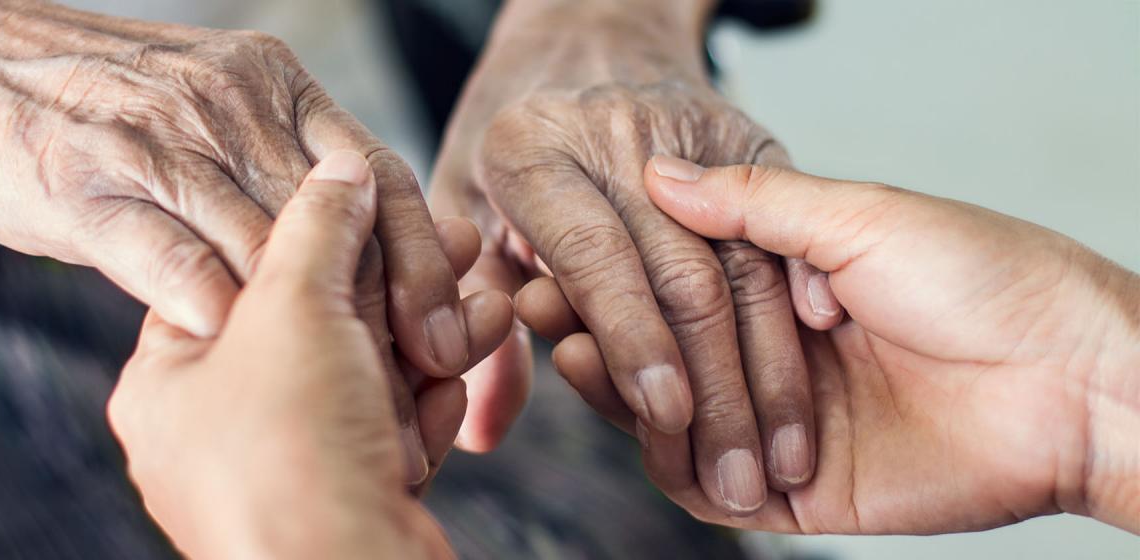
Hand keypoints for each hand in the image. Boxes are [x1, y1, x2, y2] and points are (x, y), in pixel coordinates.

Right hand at [0, 1, 472, 381]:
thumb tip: (363, 259)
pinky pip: (169, 258)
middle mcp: (230, 105)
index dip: (423, 258)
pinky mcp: (89, 185)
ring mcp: (159, 142)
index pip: (380, 175)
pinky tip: (241, 353)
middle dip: (384, 303)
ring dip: (308, 328)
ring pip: (263, 245)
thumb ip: (285, 175)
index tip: (450, 330)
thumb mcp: (219, 113)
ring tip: (344, 389)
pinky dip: (213, 309)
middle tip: (420, 371)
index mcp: (278, 86)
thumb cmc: (112, 108)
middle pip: (337, 220)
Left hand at [108, 152, 474, 558]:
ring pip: (367, 377)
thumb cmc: (291, 456)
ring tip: (486, 307)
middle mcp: (220, 427)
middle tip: (453, 244)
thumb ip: (318, 225)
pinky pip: (389, 428)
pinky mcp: (344, 499)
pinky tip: (462, 379)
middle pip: (319, 327)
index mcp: (170, 379)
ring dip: (429, 340)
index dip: (318, 235)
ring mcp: (285, 469)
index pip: (242, 276)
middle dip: (396, 288)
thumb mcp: (295, 307)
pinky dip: (429, 405)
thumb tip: (339, 168)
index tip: (378, 205)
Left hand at [430, 0, 837, 514]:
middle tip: (737, 475)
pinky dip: (802, 312)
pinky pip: (786, 232)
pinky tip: (818, 377)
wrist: (582, 33)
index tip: (666, 419)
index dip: (633, 343)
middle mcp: (616, 134)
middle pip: (682, 274)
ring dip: (772, 371)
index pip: (596, 259)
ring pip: (746, 264)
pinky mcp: (748, 137)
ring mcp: (692, 132)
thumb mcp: (460, 207)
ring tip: (786, 455)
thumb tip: (480, 428)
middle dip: (716, 387)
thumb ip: (470, 311)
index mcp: (534, 151)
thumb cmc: (509, 139)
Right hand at [545, 155, 1139, 533]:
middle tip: (544, 301)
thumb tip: (659, 174)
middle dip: (603, 330)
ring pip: (675, 422)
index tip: (559, 249)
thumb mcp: (859, 216)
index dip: (619, 272)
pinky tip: (634, 416)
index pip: (678, 287)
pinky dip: (666, 459)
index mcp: (792, 292)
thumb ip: (752, 206)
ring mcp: (783, 427)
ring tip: (576, 349)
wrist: (1072, 379)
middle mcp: (778, 360)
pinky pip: (709, 486)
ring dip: (619, 391)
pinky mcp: (797, 495)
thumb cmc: (985, 279)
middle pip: (665, 357)